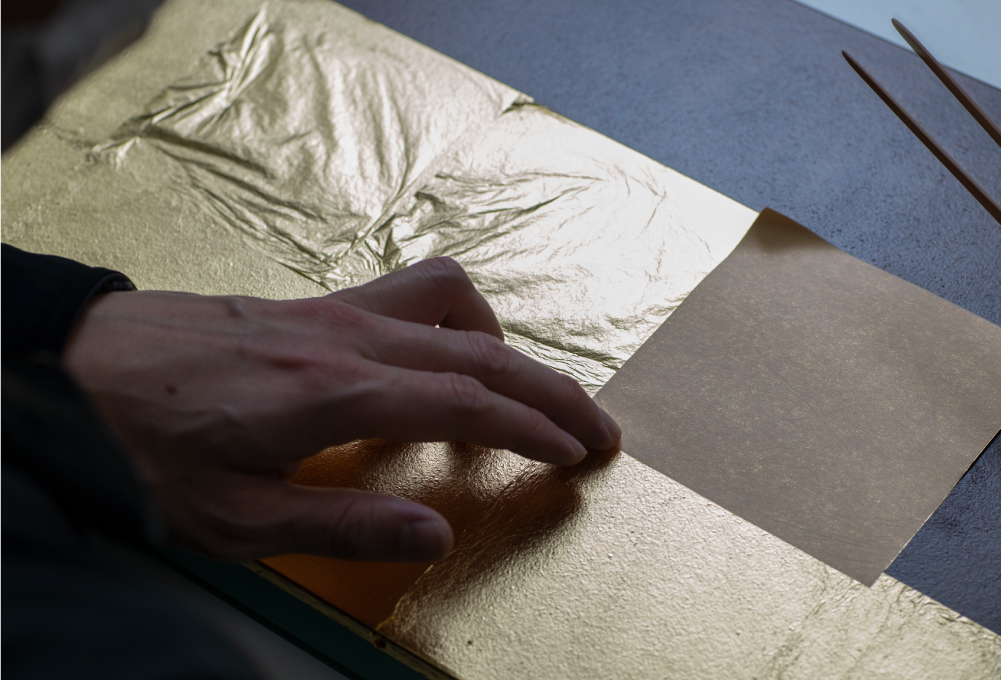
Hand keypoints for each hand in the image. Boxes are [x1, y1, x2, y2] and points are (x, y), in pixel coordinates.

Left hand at [63, 257, 621, 562]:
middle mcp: (343, 335)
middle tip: (597, 428)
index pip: (466, 399)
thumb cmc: (142, 445)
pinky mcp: (313, 302)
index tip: (576, 454)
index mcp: (330, 391)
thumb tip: (435, 537)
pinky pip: (412, 295)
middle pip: (482, 347)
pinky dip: (457, 324)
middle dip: (553, 388)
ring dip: (509, 345)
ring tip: (527, 397)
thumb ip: (343, 526)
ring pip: (454, 303)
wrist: (71, 367)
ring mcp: (331, 308)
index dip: (533, 427)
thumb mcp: (232, 518)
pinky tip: (444, 363)